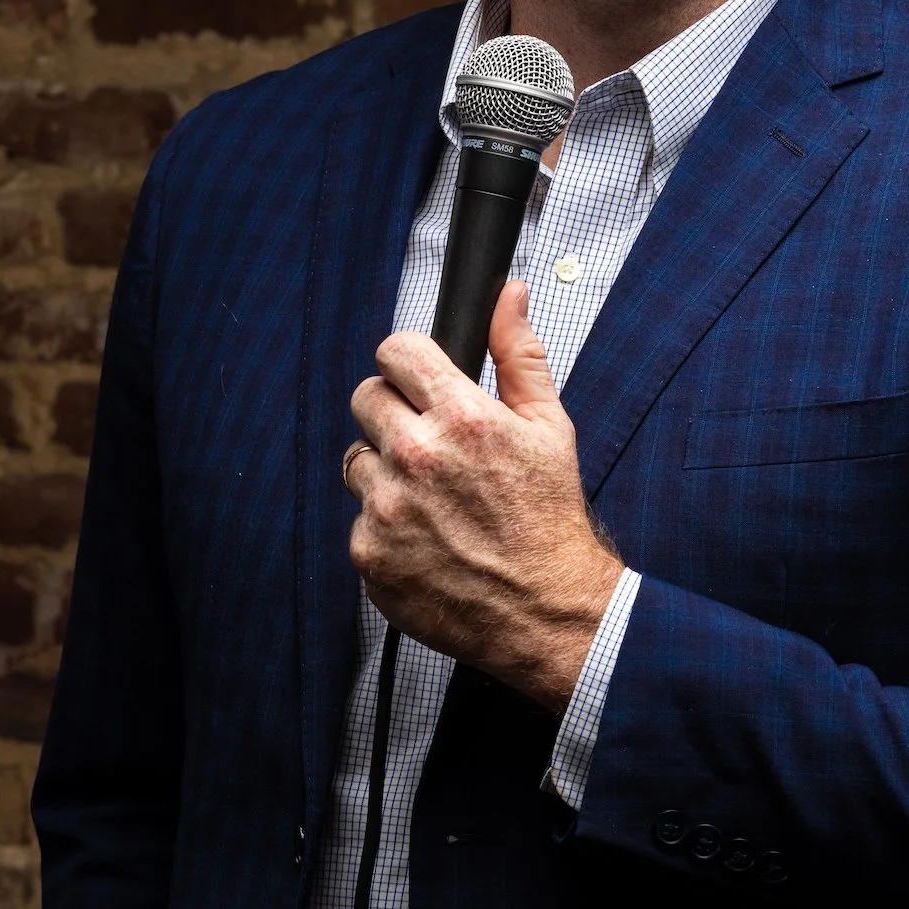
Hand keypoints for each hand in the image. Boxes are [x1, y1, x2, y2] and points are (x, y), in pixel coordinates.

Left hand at [344, 281, 623, 713]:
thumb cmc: (551, 521)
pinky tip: (426, 538)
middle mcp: (417, 457)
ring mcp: (386, 508)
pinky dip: (385, 526)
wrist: (547, 612)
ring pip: (356, 459)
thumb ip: (519, 354)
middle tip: (429, 443)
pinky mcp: (368, 553)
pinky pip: (359, 519)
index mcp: (462, 417)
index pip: (396, 352)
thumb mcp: (550, 427)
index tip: (417, 381)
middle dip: (394, 412)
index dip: (408, 363)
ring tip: (431, 498)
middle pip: (366, 397)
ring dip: (384, 470)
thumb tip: (507, 295)